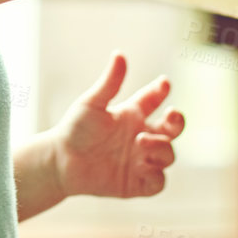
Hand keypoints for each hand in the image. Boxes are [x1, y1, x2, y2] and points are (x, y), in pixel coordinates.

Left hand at [49, 53, 183, 199]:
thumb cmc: (74, 129)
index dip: (162, 91)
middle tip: (172, 114)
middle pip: (172, 129)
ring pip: (169, 155)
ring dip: (161, 148)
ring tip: (141, 142)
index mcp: (132, 114)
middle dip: (178, 121)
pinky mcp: (137, 183)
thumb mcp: (92, 104)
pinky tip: (142, 166)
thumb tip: (120, 54)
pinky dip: (156, 174)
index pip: (154, 99)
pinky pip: (159, 182)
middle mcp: (141, 136)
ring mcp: (141, 160)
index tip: (164, 83)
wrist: (60, 162)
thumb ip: (109, 83)